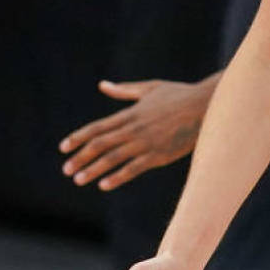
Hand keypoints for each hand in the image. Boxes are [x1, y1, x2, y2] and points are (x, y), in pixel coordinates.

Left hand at [59, 79, 208, 190]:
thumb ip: (125, 90)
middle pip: (100, 144)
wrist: (206, 106)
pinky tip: (104, 184)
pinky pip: (134, 168)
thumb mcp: (150, 88)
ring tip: (78, 179)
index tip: (63, 148)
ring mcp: (146, 142)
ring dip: (94, 169)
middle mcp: (134, 128)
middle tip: (66, 169)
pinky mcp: (159, 154)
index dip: (78, 137)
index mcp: (130, 113)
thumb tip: (103, 85)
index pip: (97, 127)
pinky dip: (118, 177)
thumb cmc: (180, 95)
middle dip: (81, 157)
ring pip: (113, 158)